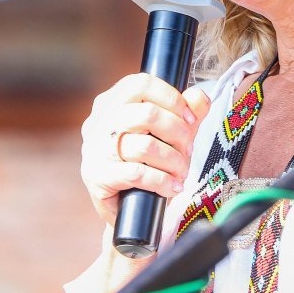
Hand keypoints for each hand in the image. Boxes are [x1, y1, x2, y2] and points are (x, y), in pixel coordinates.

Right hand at [79, 73, 210, 226]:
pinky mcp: (96, 175)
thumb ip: (189, 112)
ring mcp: (94, 148)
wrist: (128, 208)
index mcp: (112, 101)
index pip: (142, 84)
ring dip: (173, 161)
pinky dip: (162, 181)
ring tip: (182, 171)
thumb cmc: (149, 162)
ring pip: (144, 146)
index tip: (191, 119)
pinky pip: (136, 173)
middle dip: (178, 133)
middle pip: (147, 114)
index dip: (172, 99)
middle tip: (187, 150)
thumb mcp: (172, 133)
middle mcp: (99, 121)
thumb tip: (199, 96)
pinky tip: (172, 187)